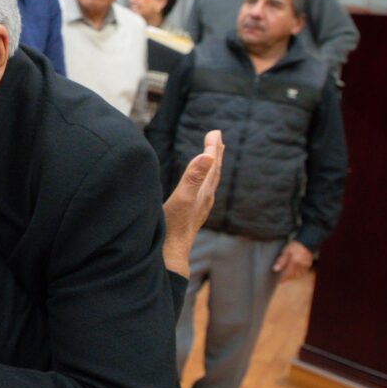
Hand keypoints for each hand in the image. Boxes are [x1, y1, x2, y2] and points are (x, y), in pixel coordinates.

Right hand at [162, 130, 223, 276]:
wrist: (170, 256)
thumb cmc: (173, 227)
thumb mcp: (182, 198)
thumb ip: (194, 177)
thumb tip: (207, 155)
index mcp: (203, 192)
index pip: (212, 165)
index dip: (213, 148)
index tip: (215, 131)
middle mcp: (204, 199)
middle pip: (213, 172)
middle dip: (214, 154)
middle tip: (216, 137)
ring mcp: (198, 208)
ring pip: (208, 183)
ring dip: (209, 168)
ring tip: (210, 158)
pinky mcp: (190, 215)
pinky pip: (201, 192)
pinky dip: (201, 182)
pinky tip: (197, 187)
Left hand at [273, 241, 313, 281]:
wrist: (305, 243)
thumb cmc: (294, 246)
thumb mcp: (285, 252)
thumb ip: (281, 261)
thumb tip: (275, 269)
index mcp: (294, 261)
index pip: (287, 273)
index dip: (283, 278)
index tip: (279, 281)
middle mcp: (301, 265)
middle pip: (293, 275)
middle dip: (287, 278)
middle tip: (282, 280)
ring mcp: (306, 266)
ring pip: (298, 275)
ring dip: (292, 277)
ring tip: (287, 277)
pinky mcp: (308, 265)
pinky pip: (303, 272)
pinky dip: (298, 274)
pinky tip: (294, 273)